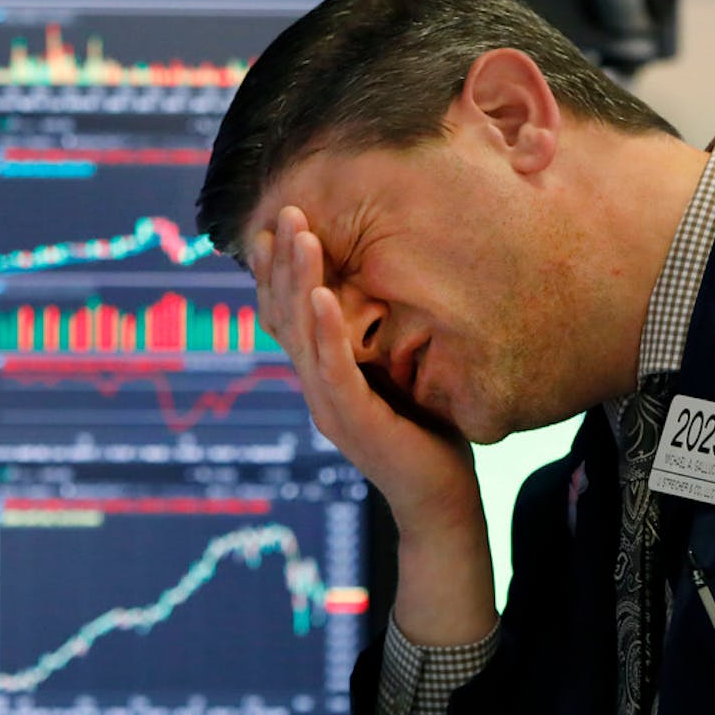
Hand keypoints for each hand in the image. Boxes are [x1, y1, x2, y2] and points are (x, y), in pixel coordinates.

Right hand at [251, 205, 483, 537]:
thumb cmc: (427, 435)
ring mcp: (329, 406)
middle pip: (286, 315)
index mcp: (321, 375)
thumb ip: (379, 338)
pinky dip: (325, 329)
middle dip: (284, 260)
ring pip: (303, 334)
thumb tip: (384, 285)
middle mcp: (316, 388)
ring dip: (299, 279)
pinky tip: (322, 293)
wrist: (440, 503)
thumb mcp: (398, 373)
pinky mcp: (354, 422)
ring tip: (301, 234)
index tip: (274, 224)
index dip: (277, 270)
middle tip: (287, 211)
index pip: (287, 314)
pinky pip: (334, 369)